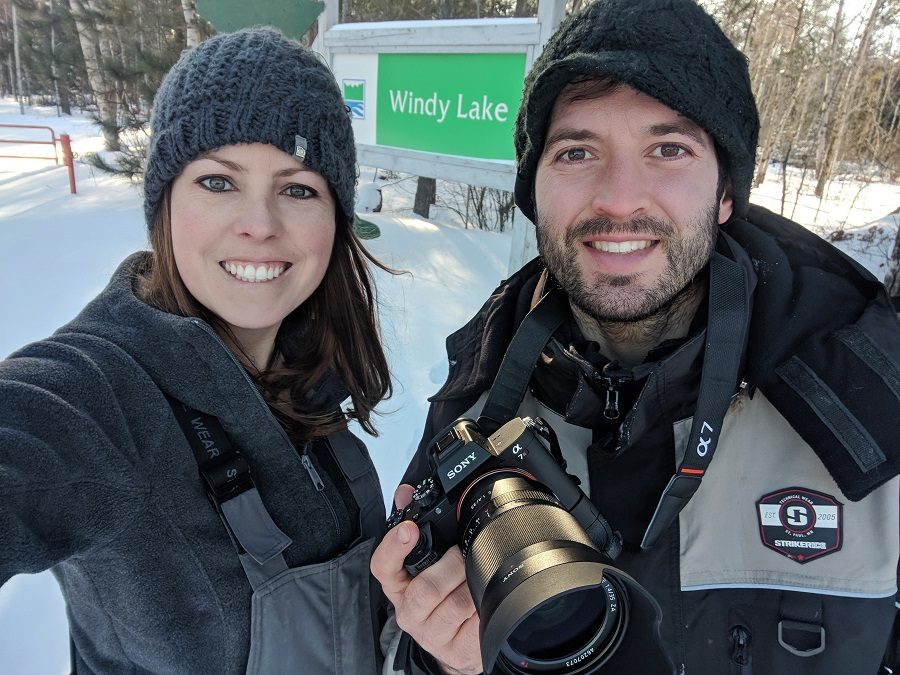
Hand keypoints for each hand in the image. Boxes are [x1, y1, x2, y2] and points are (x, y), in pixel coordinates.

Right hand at [372, 484, 482, 674]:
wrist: (456, 640)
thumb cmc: (439, 595)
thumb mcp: (426, 561)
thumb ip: (414, 524)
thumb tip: (405, 492)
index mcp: (397, 585)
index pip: (383, 566)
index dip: (394, 547)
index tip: (408, 529)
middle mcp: (409, 612)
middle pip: (427, 587)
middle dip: (453, 565)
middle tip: (464, 554)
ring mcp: (432, 633)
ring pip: (456, 603)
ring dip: (472, 584)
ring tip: (476, 576)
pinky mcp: (456, 649)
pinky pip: (476, 621)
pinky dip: (484, 605)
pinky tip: (483, 599)